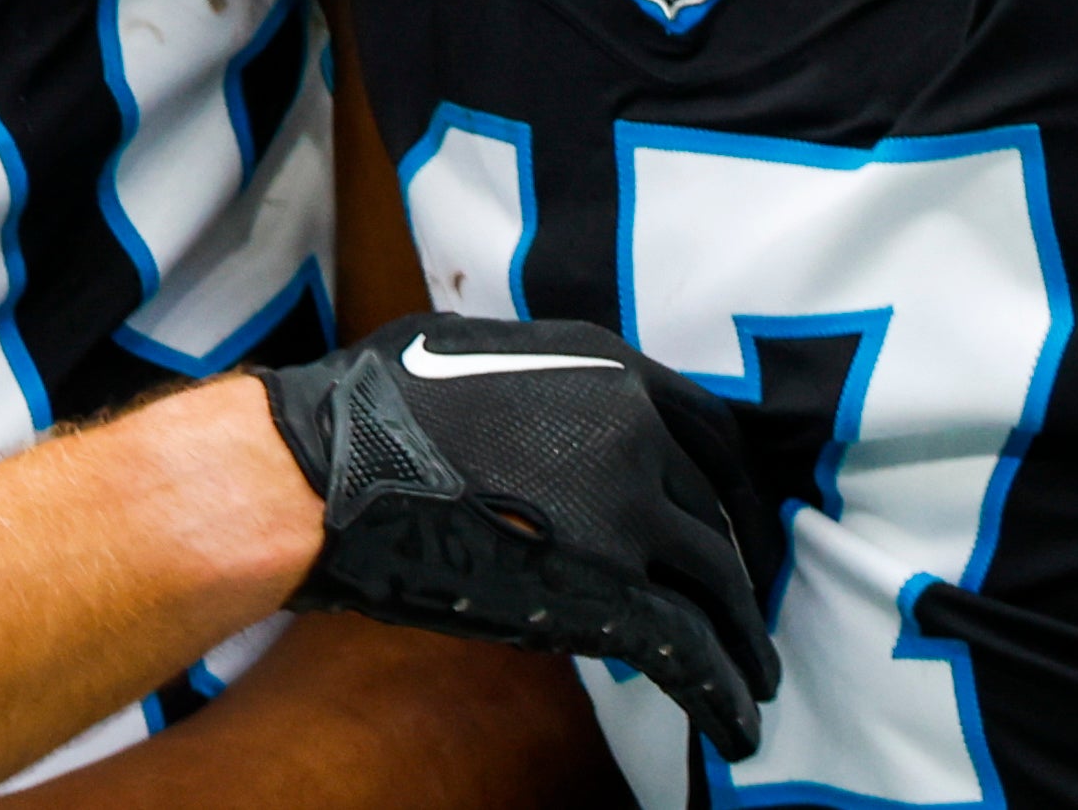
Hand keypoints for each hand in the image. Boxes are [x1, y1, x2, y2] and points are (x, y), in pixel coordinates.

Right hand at [258, 315, 779, 756]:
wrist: (322, 470)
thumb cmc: (372, 404)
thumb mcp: (481, 351)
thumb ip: (547, 376)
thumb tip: (558, 399)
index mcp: (610, 368)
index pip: (713, 434)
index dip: (734, 489)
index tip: (738, 525)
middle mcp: (636, 430)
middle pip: (716, 514)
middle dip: (737, 566)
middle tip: (742, 606)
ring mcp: (625, 512)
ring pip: (717, 585)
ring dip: (743, 638)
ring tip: (756, 678)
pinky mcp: (603, 591)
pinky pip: (690, 649)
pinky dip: (723, 692)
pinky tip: (737, 726)